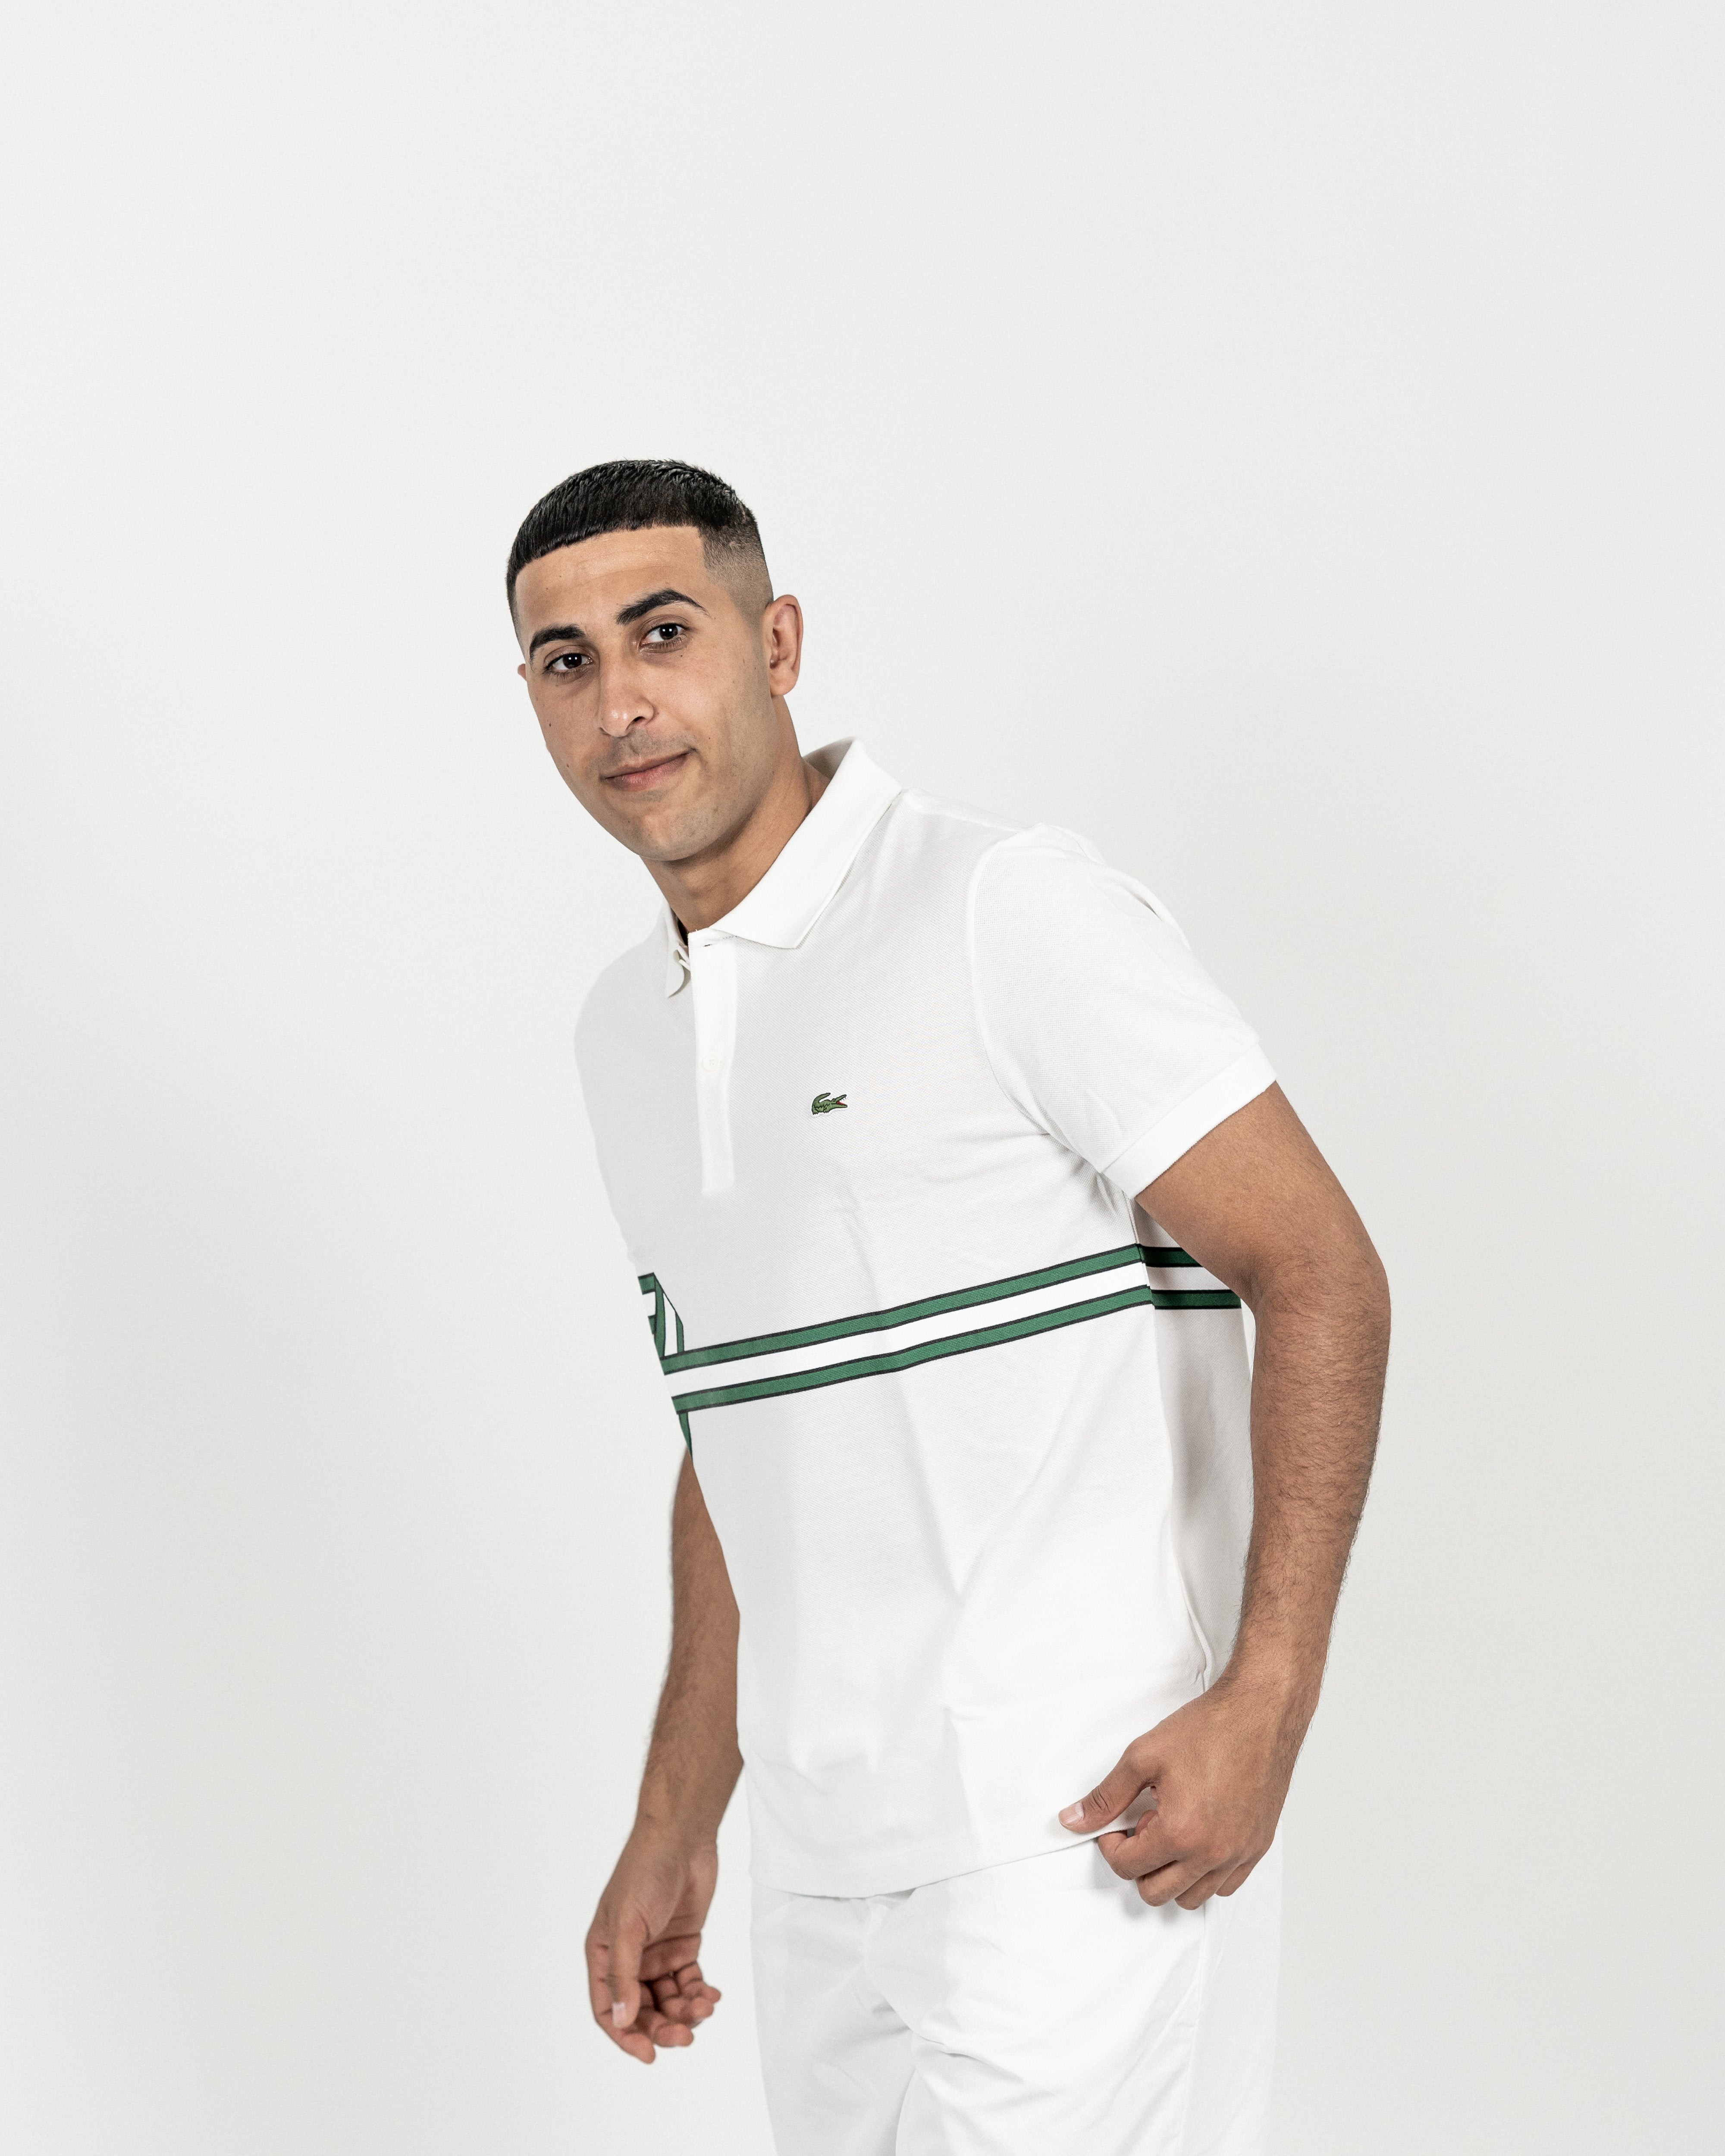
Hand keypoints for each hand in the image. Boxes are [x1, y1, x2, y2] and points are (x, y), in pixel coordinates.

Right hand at [585, 1831, 722, 2063]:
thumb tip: (623, 2020)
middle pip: (642, 2011)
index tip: (649, 2054)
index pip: (608, 2010)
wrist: (682, 1837)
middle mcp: (629, 1959)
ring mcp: (657, 1953)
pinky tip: (712, 1995)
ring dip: (685, 2012)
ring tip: (705, 2006)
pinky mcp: (684, 1945)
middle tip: (686, 2035)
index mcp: (604, 1954)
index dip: (626, 2035)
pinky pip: (689, 1982)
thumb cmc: (644, 1872)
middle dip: (663, 2028)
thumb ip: (624, 1974)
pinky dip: (700, 1994)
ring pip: (668, 2001)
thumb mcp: (628, 1924)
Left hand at [1057, 1676, 1307, 1908]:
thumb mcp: (1143, 1757)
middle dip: (1138, 1864)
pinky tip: (1198, 1836)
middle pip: (1157, 1893)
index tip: (1116, 1825)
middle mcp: (1213, 1854)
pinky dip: (1205, 1873)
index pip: (1128, 1867)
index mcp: (1181, 1833)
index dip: (1111, 1844)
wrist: (1259, 1713)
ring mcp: (1239, 1854)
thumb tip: (1073, 1819)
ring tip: (1172, 1830)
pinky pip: (1225, 1886)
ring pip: (1192, 1897)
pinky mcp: (1258, 1848)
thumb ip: (1105, 1796)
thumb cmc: (1209, 1730)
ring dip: (1172, 1873)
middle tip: (1143, 1826)